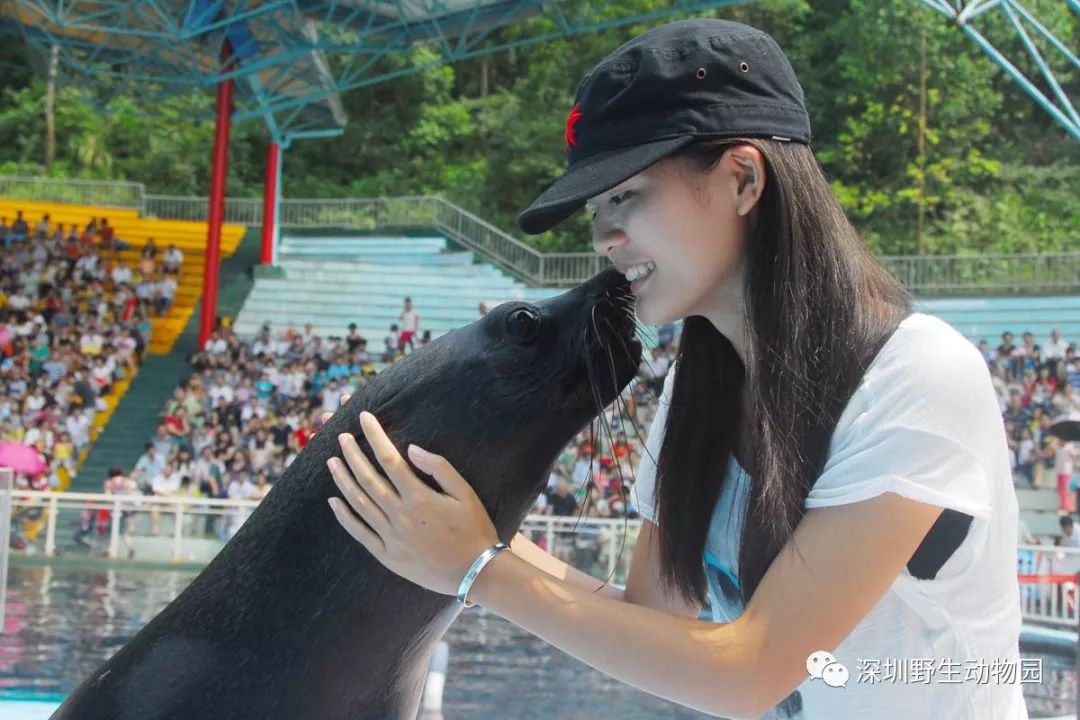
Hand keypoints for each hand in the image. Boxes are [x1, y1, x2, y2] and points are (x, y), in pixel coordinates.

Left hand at [326, 411, 499, 597]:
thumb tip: (411, 449)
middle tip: (340, 437)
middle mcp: (400, 515)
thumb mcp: (466, 493)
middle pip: (368, 479)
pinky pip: (360, 533)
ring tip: (331, 462)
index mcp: (419, 497)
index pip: (389, 459)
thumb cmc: (474, 529)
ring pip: (359, 503)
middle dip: (353, 455)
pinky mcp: (387, 556)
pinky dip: (344, 517)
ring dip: (343, 481)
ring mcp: (391, 537)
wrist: (475, 573)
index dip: (374, 437)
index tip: (364, 418)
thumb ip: (439, 468)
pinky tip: (333, 502)